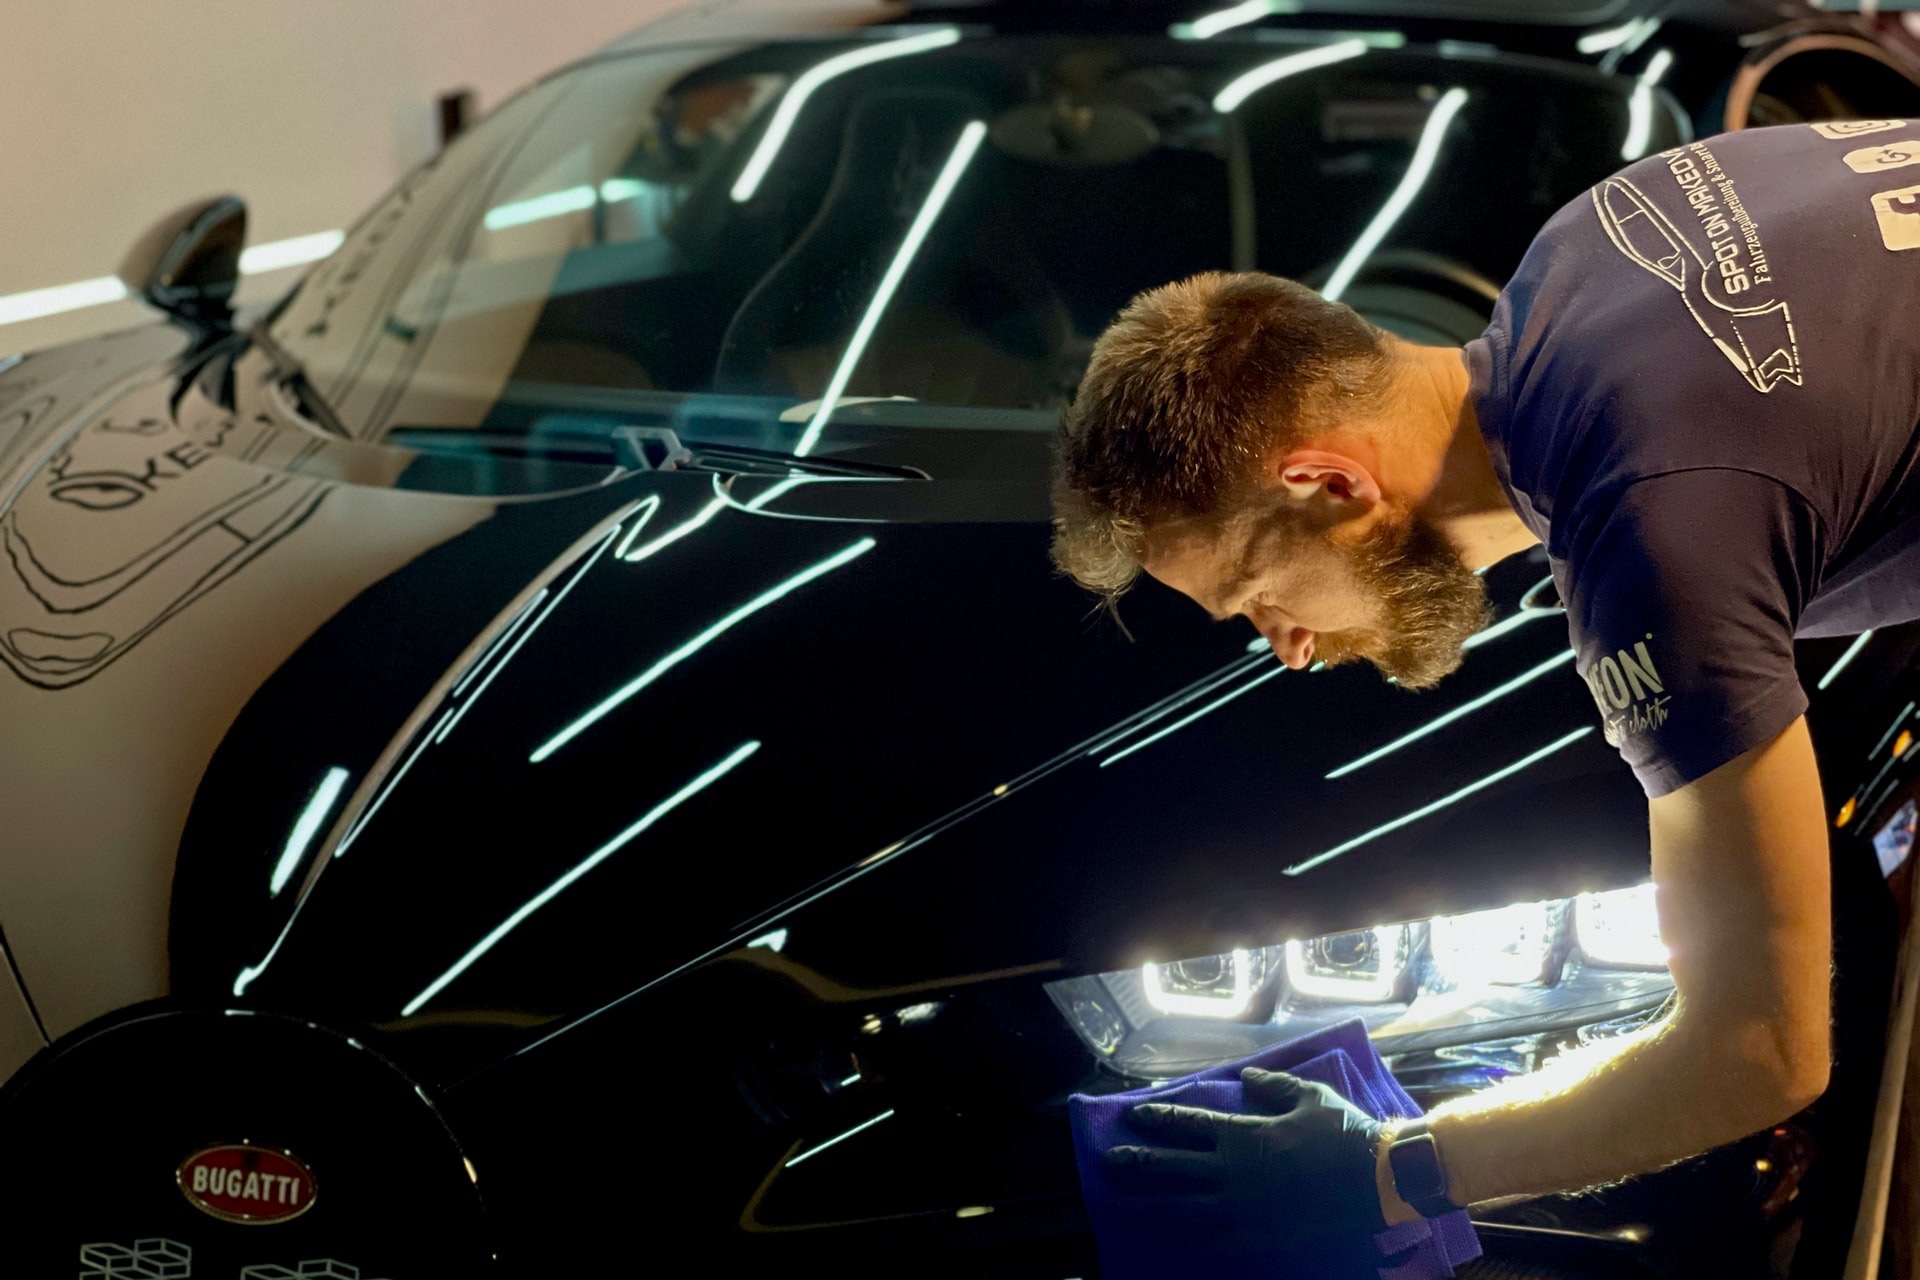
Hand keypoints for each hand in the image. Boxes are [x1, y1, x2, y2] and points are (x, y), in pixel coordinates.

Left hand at [1102, 1067, 1388, 1242]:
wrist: (1378, 1181)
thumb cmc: (1343, 1132)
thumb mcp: (1309, 1095)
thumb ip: (1272, 1086)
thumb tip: (1244, 1076)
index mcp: (1246, 1137)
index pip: (1190, 1126)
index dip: (1159, 1120)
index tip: (1135, 1117)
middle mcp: (1236, 1175)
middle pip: (1174, 1169)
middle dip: (1138, 1163)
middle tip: (1109, 1162)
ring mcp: (1246, 1211)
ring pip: (1185, 1210)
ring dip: (1151, 1204)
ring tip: (1123, 1203)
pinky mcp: (1262, 1239)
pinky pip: (1217, 1241)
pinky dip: (1190, 1239)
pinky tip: (1171, 1239)